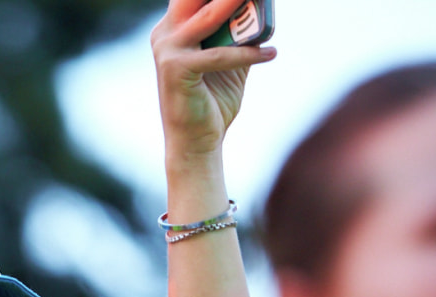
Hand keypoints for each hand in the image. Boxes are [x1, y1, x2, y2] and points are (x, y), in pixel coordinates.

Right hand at [151, 0, 275, 161]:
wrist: (195, 143)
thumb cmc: (212, 101)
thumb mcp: (230, 60)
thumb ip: (241, 34)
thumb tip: (266, 10)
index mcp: (173, 27)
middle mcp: (165, 33)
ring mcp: (167, 49)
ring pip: (210, 16)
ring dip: (237, 4)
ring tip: (264, 0)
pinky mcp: (175, 68)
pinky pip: (221, 54)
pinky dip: (248, 54)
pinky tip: (270, 54)